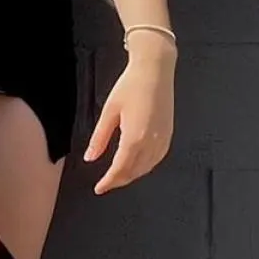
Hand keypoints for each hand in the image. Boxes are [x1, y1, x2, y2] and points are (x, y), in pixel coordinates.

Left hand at [83, 50, 174, 194]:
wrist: (155, 70)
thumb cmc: (130, 86)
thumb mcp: (109, 112)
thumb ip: (99, 138)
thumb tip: (90, 157)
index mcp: (134, 137)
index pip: (120, 169)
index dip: (109, 182)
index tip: (99, 188)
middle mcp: (151, 142)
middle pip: (134, 172)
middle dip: (119, 181)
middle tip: (106, 184)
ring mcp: (162, 139)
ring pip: (146, 168)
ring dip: (132, 175)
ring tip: (118, 176)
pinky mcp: (168, 134)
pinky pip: (156, 159)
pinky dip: (145, 167)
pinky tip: (137, 165)